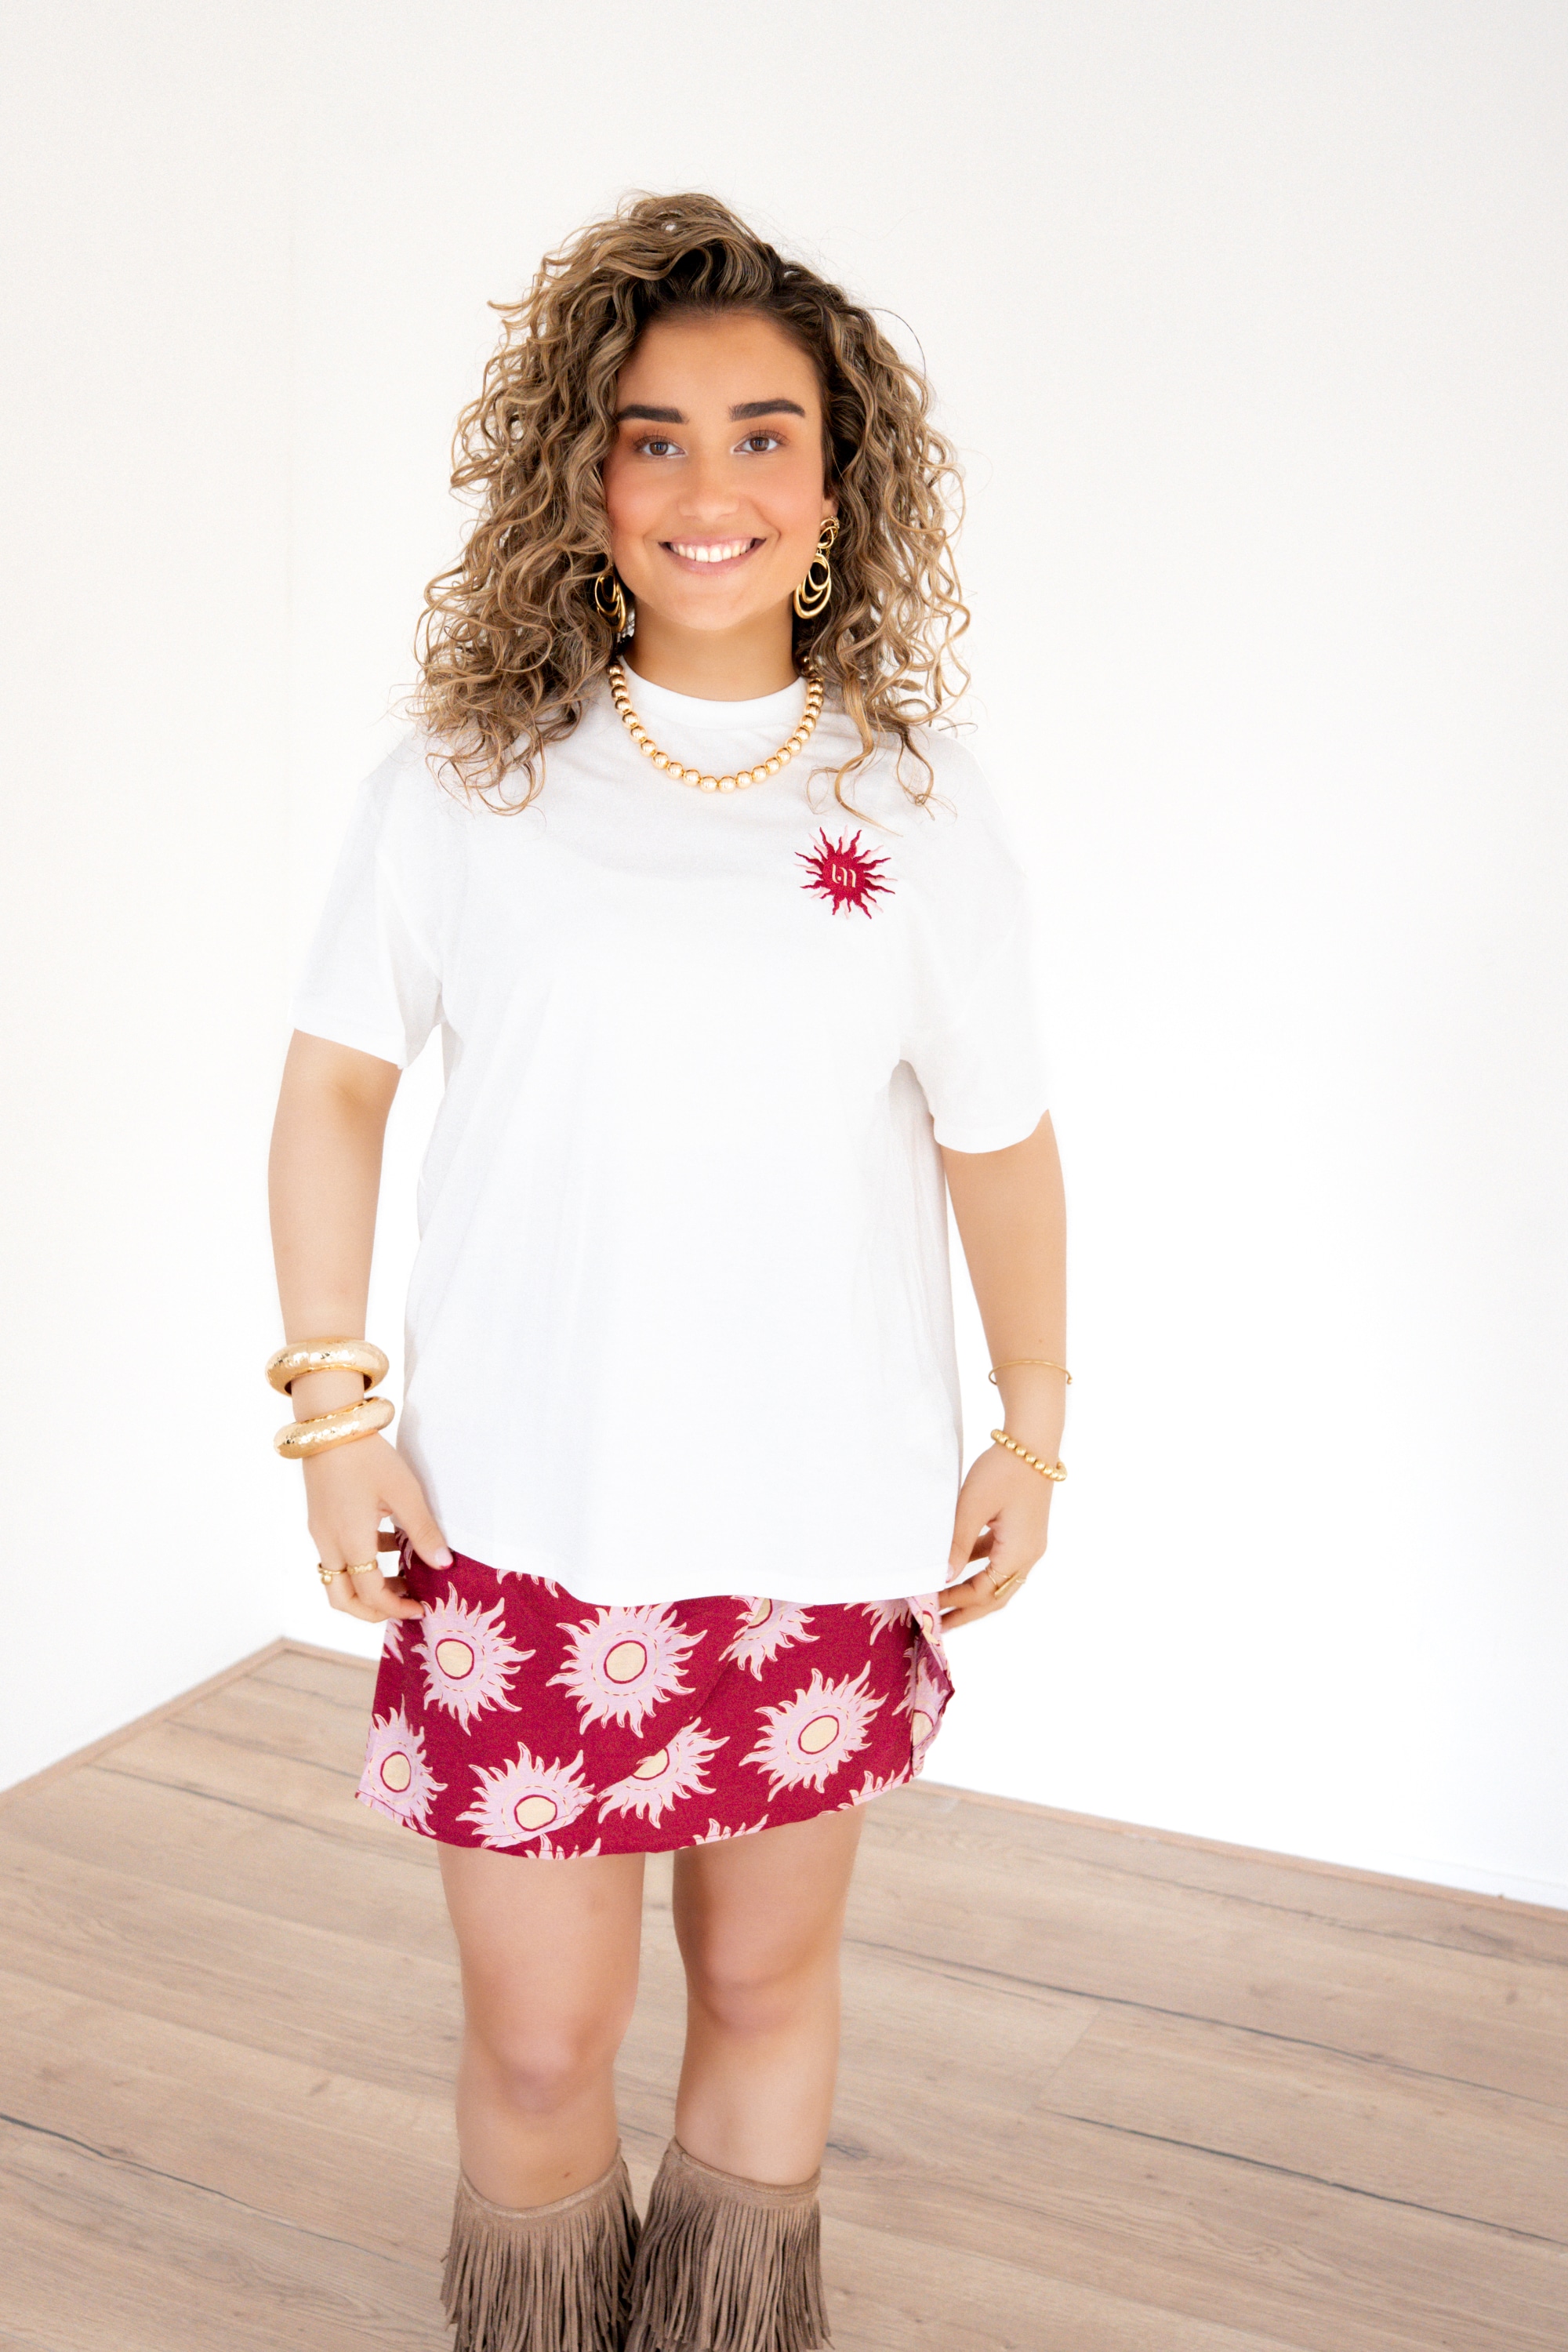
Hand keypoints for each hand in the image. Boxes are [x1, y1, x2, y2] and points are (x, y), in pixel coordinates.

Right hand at [303, 1433, 449, 1624]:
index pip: (370, 1593)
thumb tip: (444, 1564)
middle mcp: (329, 1542)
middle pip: (341, 1598)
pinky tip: (391, 1541)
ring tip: (403, 1574)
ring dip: (367, 1586)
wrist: (330, 1425)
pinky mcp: (320, 1520)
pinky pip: (338, 1556)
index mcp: (350, 1540)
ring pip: (337, 1579)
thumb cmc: (368, 1456)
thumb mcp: (404, 1492)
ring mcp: (320, 1532)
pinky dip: (361, 1561)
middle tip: (403, 1605)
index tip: (421, 1607)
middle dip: (372, 1611)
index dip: (396, 1607)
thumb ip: (423, 1531)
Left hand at [940, 1441, 1054, 1629]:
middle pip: (995, 1596)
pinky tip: (957, 1566)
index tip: (928, 1607)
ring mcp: (1028, 1543)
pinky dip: (979, 1568)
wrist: (1032, 1440)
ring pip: (998, 1580)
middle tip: (939, 1627)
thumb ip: (958, 1544)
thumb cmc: (1003, 1470)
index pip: (982, 1592)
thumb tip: (944, 1578)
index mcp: (1019, 1553)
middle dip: (967, 1611)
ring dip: (972, 1592)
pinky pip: (999, 1559)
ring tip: (946, 1602)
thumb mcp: (973, 1506)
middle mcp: (1028, 1555)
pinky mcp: (1022, 1531)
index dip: (954, 1601)